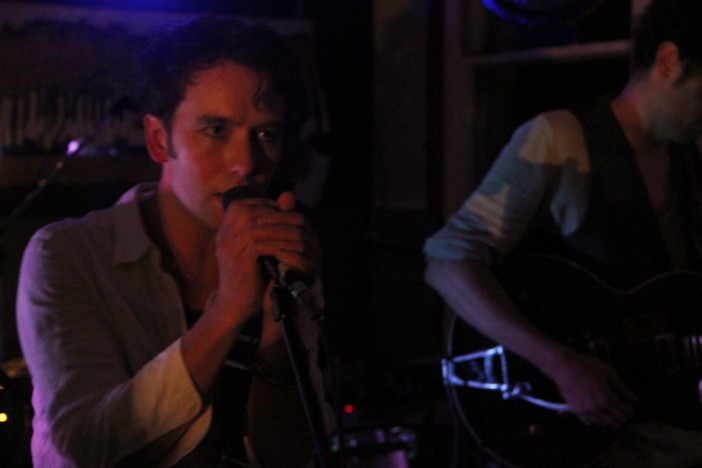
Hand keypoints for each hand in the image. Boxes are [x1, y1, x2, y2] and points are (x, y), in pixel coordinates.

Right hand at [216, 191, 320, 344]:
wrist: (234, 306)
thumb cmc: (246, 278)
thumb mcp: (250, 251)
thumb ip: (260, 233)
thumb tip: (278, 213)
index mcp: (223, 234)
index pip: (239, 206)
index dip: (260, 203)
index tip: (277, 209)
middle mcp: (224, 238)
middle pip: (245, 211)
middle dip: (269, 211)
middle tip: (287, 217)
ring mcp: (230, 250)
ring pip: (253, 225)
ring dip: (275, 225)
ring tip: (290, 229)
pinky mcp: (241, 262)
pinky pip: (259, 243)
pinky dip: (275, 242)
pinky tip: (286, 245)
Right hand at [549, 350, 637, 426]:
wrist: (564, 367)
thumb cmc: (587, 366)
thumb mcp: (608, 372)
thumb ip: (622, 388)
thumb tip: (636, 399)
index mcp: (607, 399)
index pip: (625, 412)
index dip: (629, 409)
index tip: (628, 403)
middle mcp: (598, 409)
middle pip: (615, 421)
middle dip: (621, 416)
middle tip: (621, 408)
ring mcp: (586, 411)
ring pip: (603, 423)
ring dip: (610, 420)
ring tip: (610, 411)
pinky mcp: (576, 411)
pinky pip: (589, 422)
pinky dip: (596, 420)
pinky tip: (596, 413)